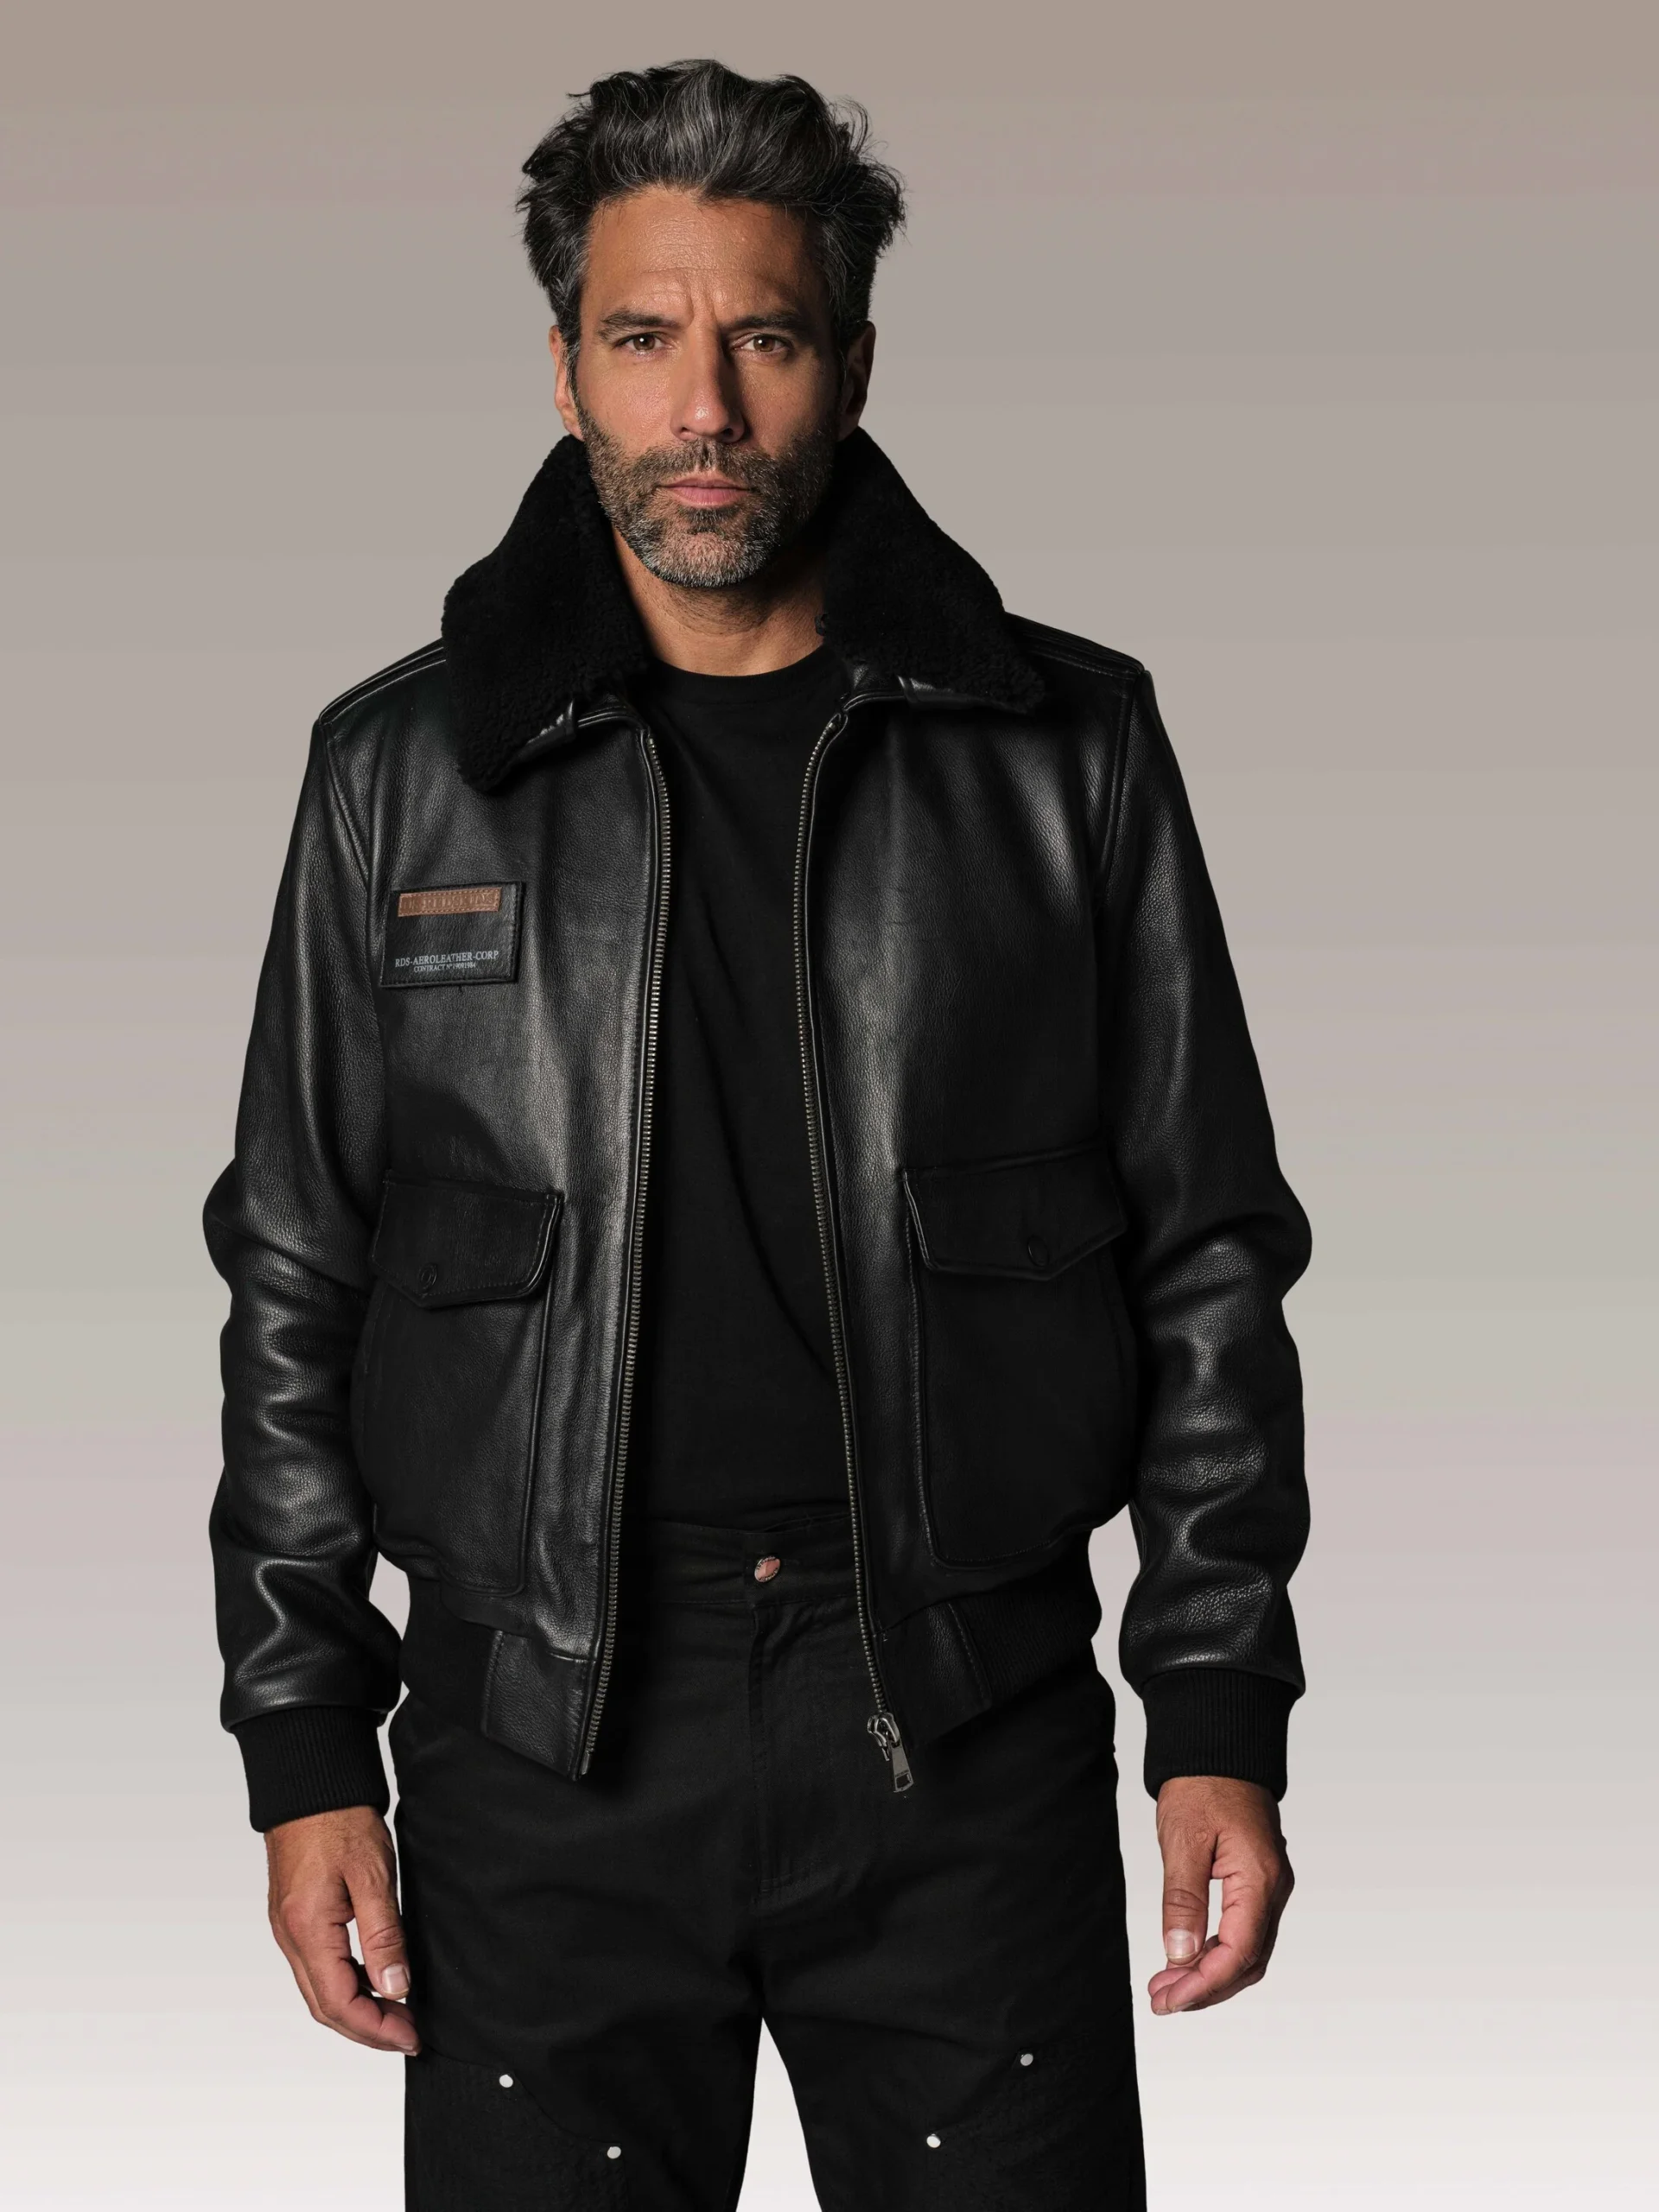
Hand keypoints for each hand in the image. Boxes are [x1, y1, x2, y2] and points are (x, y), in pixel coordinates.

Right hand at [265, 1805, 419, 2052]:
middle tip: (410, 2033)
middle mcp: (290, 1937)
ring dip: (357, 2010)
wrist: (309, 1782)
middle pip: (325, 2007)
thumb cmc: (338, 1818)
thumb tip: (395, 1987)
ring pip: (320, 1991)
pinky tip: (374, 1981)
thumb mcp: (371, 1875)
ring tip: (398, 2013)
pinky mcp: (295, 1918)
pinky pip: (318, 1968)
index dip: (377, 2029)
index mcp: (307, 1930)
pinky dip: (346, 1986)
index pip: (339, 2004)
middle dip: (368, 2029)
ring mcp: (289, 1929)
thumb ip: (384, 1935)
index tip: (411, 2035)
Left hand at [1148, 1775, 1292, 2015]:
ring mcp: (1270, 1886)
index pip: (1239, 1952)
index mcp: (1261, 1878)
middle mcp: (1274, 1888)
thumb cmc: (1203, 1784)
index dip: (1204, 1984)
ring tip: (1167, 1984)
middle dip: (1206, 1988)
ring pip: (1248, 1950)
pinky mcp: (1259, 1882)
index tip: (1169, 2000)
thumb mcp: (1183, 1840)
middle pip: (1248, 1960)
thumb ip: (1183, 1899)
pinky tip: (1187, 1957)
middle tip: (1162, 2001)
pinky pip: (1244, 1930)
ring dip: (1210, 1973)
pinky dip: (1216, 1951)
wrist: (1220, 1748)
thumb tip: (1179, 1953)